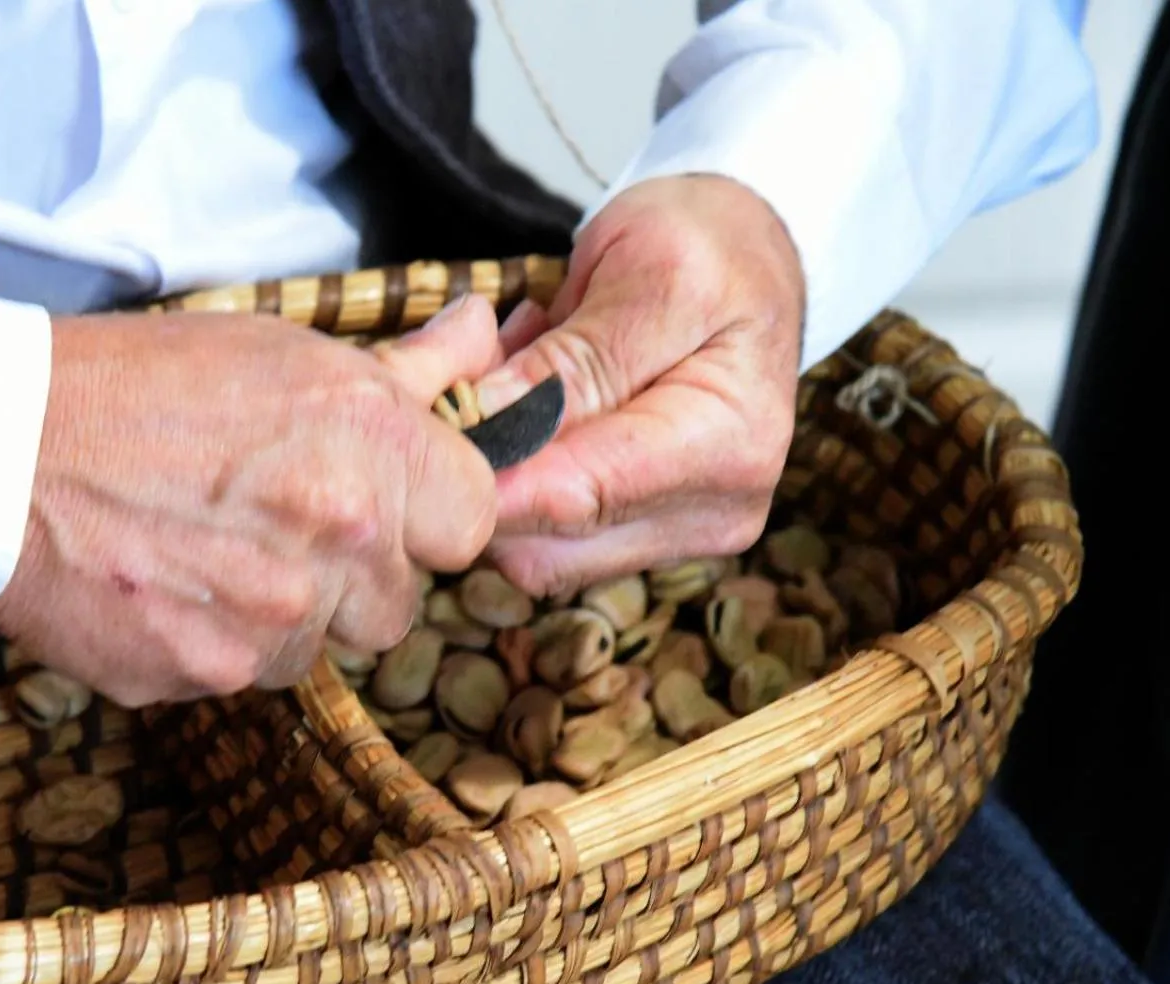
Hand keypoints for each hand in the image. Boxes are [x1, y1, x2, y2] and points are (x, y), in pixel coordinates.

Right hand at [0, 296, 502, 705]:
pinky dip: (214, 645)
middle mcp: (339, 535)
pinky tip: (166, 586)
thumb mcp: (282, 353)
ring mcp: (273, 617)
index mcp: (373, 444)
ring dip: (284, 615)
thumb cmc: (140, 384)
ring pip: (322, 647)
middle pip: (400, 600)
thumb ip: (407, 368)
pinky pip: (245, 678)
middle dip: (353, 572)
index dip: (429, 514)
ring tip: (208, 550)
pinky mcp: (204, 675)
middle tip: (272, 521)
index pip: (475, 520)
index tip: (384, 503)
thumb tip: (491, 336)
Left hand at [472, 175, 804, 596]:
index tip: (421, 434)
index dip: (488, 476)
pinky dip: (512, 476)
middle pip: (547, 542)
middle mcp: (713, 512)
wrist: (747, 256)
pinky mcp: (637, 535)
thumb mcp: (649, 274)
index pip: (580, 495)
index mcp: (730, 446)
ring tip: (511, 370)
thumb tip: (489, 421)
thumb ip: (575, 360)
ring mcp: (675, 533)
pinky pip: (542, 534)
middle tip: (467, 367)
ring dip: (494, 470)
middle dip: (483, 468)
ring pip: (532, 548)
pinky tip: (525, 403)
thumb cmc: (708, 249)